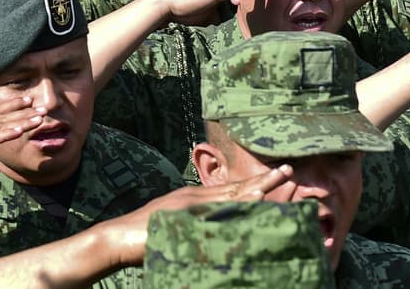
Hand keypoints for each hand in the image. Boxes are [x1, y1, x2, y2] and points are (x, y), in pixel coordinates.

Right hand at [97, 167, 295, 267]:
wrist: (118, 238)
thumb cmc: (145, 235)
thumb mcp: (177, 223)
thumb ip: (199, 220)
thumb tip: (223, 223)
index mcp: (196, 199)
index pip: (234, 189)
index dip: (258, 183)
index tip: (282, 174)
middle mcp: (196, 197)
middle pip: (237, 187)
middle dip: (265, 180)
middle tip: (290, 170)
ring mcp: (190, 206)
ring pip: (231, 196)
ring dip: (256, 189)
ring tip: (280, 181)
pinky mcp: (184, 216)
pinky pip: (217, 211)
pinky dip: (236, 205)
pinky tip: (253, 203)